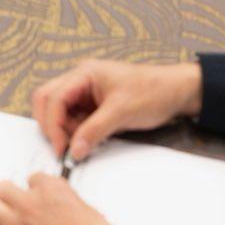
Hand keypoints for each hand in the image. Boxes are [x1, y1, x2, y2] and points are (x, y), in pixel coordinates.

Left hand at [0, 175, 123, 224]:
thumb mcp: (88, 213)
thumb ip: (67, 205)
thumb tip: (61, 210)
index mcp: (52, 190)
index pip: (33, 178)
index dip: (37, 190)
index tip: (40, 199)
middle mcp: (29, 203)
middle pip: (3, 188)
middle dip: (10, 197)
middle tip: (18, 208)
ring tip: (6, 223)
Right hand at [32, 58, 201, 160]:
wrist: (176, 92)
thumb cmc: (152, 91)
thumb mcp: (121, 112)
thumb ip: (94, 131)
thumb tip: (74, 150)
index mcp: (84, 73)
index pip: (54, 97)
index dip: (53, 124)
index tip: (61, 148)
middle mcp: (81, 80)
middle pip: (48, 100)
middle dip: (52, 125)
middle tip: (63, 147)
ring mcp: (87, 92)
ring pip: (60, 111)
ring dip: (65, 130)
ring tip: (82, 144)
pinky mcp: (94, 104)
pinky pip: (75, 118)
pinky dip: (77, 131)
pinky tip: (89, 140)